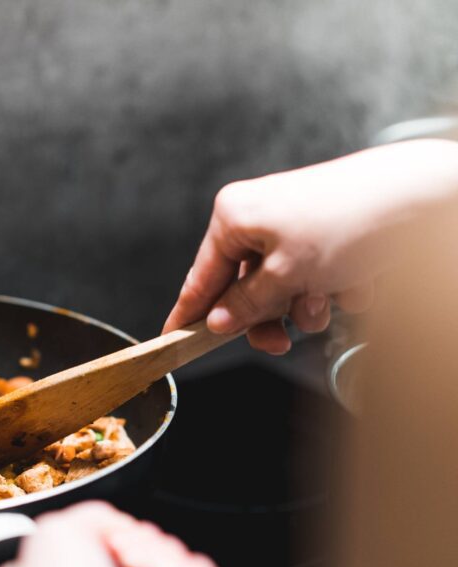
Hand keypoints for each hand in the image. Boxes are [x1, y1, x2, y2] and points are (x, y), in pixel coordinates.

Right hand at [163, 139, 457, 352]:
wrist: (420, 196)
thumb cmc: (350, 219)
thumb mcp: (286, 275)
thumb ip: (245, 304)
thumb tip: (216, 322)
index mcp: (234, 216)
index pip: (200, 277)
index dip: (189, 313)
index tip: (174, 338)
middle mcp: (259, 217)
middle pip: (245, 288)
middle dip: (270, 315)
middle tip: (280, 342)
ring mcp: (294, 225)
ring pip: (284, 288)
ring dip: (308, 304)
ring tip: (332, 297)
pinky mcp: (326, 233)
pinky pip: (316, 277)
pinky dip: (336, 288)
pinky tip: (358, 279)